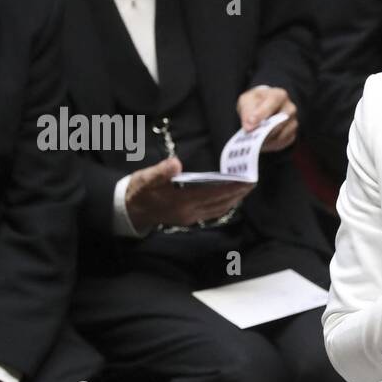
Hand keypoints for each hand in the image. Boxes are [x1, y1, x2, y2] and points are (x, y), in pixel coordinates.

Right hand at [124, 157, 252, 232]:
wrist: (129, 210)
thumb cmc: (138, 190)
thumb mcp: (146, 178)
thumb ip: (161, 171)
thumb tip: (176, 162)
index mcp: (182, 201)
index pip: (214, 193)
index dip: (231, 187)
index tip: (246, 179)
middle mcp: (190, 212)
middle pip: (221, 203)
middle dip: (237, 193)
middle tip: (252, 182)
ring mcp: (190, 217)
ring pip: (218, 210)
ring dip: (233, 200)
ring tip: (245, 189)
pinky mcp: (188, 219)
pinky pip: (212, 213)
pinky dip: (223, 205)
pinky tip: (229, 198)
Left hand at [236, 86, 297, 151]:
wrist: (264, 109)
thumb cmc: (256, 103)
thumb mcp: (247, 101)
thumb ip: (246, 111)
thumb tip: (249, 126)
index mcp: (280, 95)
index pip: (273, 103)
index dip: (261, 114)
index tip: (250, 126)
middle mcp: (290, 108)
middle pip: (280, 122)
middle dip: (264, 131)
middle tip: (251, 137)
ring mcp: (293, 122)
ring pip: (281, 135)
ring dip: (266, 140)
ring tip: (254, 141)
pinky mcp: (292, 135)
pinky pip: (281, 143)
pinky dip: (270, 145)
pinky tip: (262, 143)